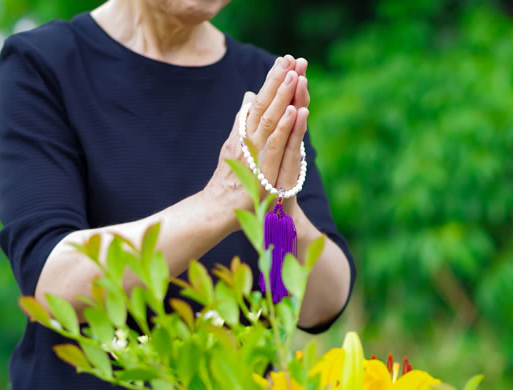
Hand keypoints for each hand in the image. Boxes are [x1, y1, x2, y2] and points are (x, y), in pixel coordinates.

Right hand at [203, 56, 309, 230]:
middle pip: (265, 104)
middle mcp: (248, 138)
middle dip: (278, 80)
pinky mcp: (263, 169)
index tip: (285, 60)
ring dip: (283, 97)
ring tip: (294, 75)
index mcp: (244, 132)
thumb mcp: (235, 145)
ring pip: (270, 120)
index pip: (260, 100)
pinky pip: (276, 145)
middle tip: (290, 58)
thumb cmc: (230, 179)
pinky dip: (285, 127)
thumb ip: (243, 121)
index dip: (272, 80)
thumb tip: (248, 96)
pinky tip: (295, 112)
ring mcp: (255, 153)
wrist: (217, 209)